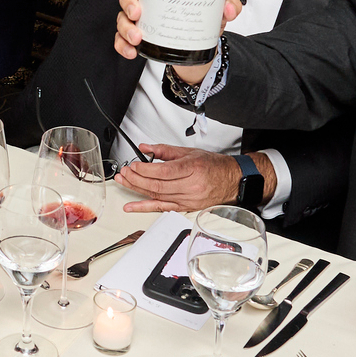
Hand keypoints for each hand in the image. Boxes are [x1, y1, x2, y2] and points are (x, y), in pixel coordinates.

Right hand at [112, 0, 241, 73]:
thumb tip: (230, 8)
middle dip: (128, 2)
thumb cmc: (201, 23)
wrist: (199, 50)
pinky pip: (121, 39)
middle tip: (137, 13)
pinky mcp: (137, 37)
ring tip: (137, 37)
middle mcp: (148, 1)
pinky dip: (122, 45)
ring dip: (125, 27)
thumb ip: (227, 7)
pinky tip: (132, 50)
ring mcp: (141, 19)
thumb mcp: (216, 13)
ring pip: (122, 17)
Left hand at [118, 145, 259, 213]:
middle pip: (157, 185)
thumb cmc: (213, 165)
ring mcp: (188, 199)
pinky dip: (145, 208)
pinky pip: (162, 208)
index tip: (133, 165)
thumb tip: (145, 148)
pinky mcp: (186, 207)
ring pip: (157, 196)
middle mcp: (191, 186)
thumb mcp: (189, 152)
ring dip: (137, 190)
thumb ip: (164, 150)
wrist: (232, 180)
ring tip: (124, 183)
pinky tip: (131, 206)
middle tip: (124, 173)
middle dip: (137, 179)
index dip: (145, 170)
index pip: (163, 172)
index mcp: (192, 168)